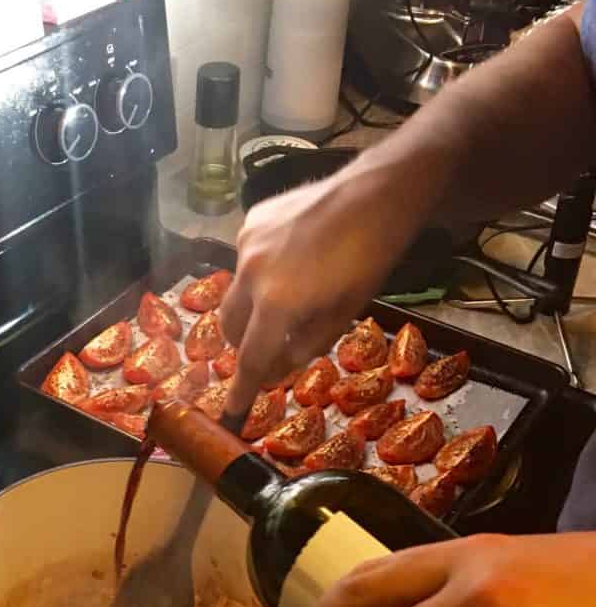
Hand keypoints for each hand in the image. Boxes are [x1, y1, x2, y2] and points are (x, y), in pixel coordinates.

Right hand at [221, 162, 433, 416]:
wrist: (376, 192)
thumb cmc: (370, 258)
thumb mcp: (343, 313)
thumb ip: (304, 346)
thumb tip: (276, 367)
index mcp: (277, 303)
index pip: (250, 358)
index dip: (241, 390)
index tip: (231, 414)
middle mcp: (251, 274)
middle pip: (230, 327)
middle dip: (245, 344)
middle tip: (271, 347)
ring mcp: (246, 244)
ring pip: (235, 292)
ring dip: (252, 306)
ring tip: (289, 295)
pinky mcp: (251, 221)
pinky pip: (245, 260)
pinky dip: (260, 272)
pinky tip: (291, 258)